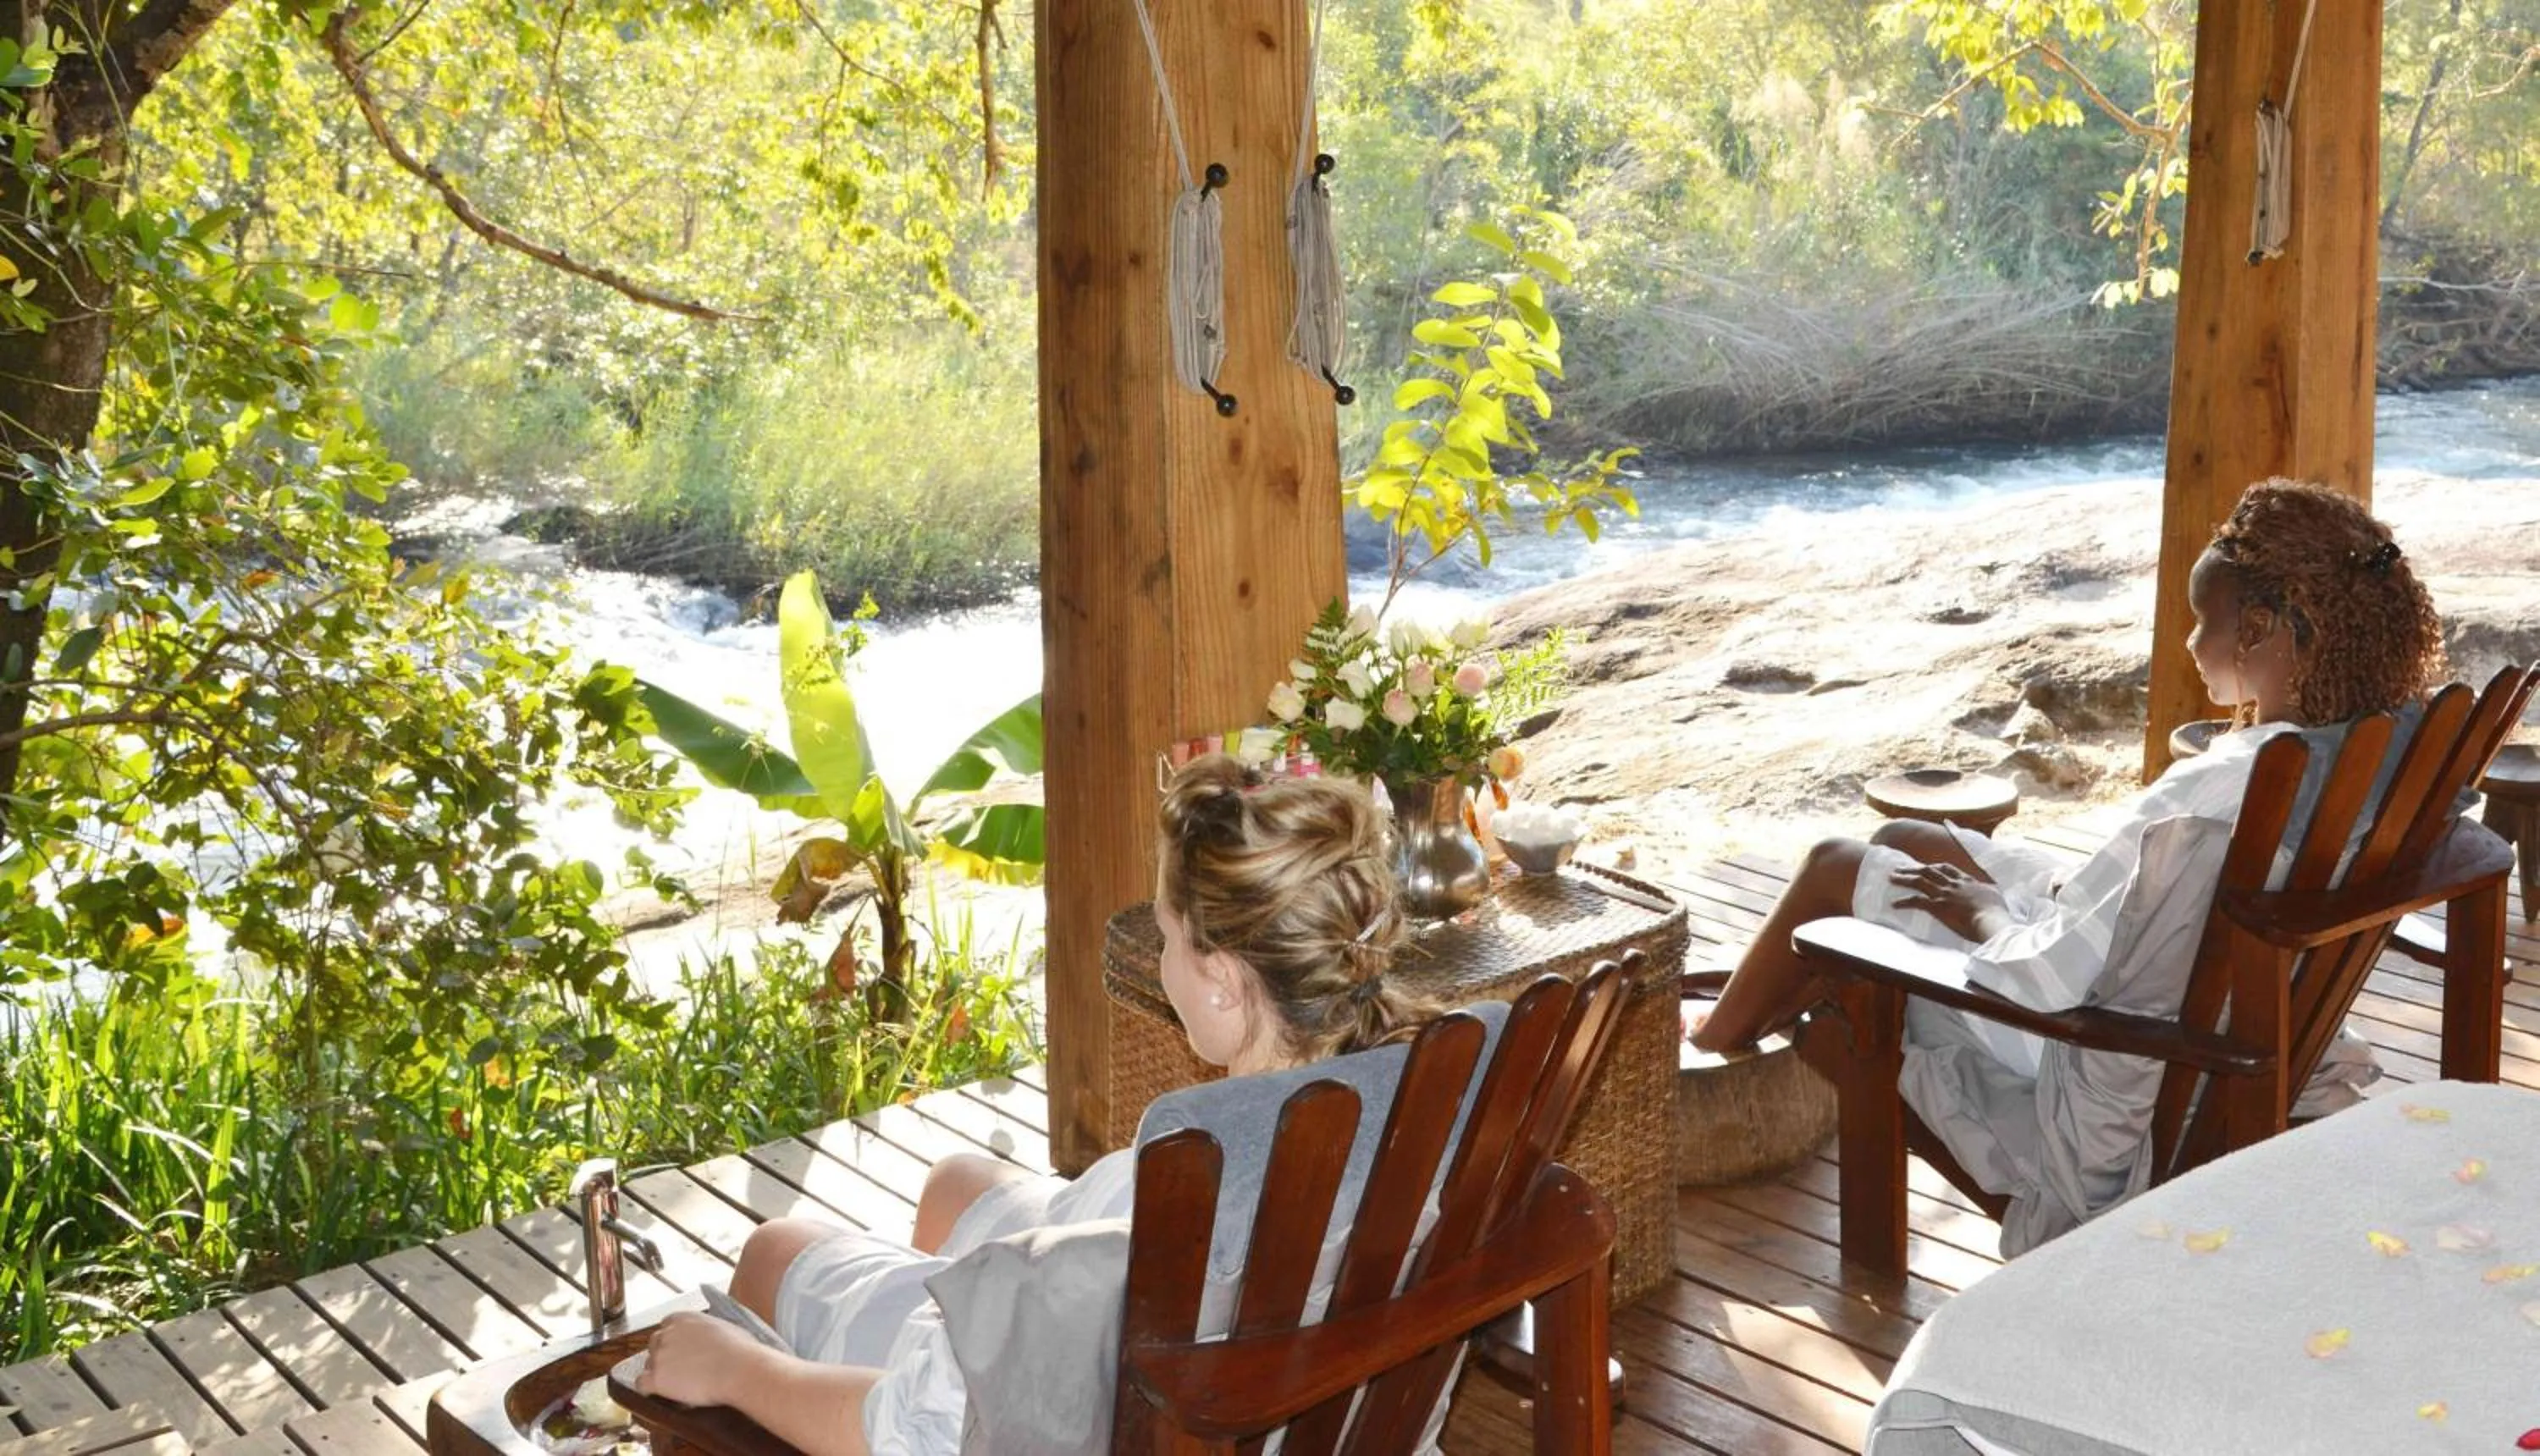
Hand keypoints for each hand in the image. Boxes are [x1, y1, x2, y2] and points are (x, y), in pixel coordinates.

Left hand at [639, 1311, 769, 1408]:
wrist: (739, 1369)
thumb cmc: (741, 1350)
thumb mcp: (724, 1327)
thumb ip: (707, 1329)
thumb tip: (712, 1337)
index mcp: (683, 1318)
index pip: (666, 1326)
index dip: (673, 1340)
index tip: (681, 1350)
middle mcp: (667, 1333)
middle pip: (654, 1344)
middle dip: (664, 1355)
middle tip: (679, 1369)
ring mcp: (660, 1355)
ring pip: (649, 1365)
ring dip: (660, 1373)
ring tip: (677, 1384)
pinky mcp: (657, 1378)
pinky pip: (641, 1384)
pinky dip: (649, 1389)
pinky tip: (660, 1393)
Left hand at [1890, 862, 2010, 942]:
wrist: (1992, 920)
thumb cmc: (1997, 913)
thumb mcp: (1995, 897)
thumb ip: (1989, 892)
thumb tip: (1991, 892)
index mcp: (1967, 881)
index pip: (1947, 869)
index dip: (1935, 867)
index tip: (1926, 866)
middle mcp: (1953, 884)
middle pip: (1929, 871)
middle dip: (1913, 868)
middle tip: (1900, 868)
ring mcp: (1944, 893)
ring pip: (1919, 881)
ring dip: (1903, 878)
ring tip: (1891, 877)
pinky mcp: (1938, 906)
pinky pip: (1916, 902)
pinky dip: (1903, 902)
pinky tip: (1894, 904)